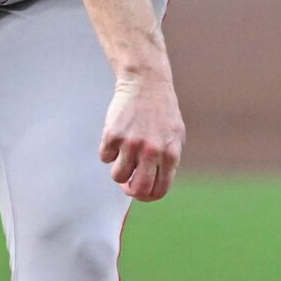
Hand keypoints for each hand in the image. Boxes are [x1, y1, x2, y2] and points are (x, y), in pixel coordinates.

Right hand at [99, 74, 184, 201]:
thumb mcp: (175, 136)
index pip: (159, 190)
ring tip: (123, 154)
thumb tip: (154, 187)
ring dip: (118, 170)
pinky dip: (108, 151)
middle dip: (130, 191)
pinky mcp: (112, 134)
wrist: (146, 83)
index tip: (140, 192)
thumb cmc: (162, 112)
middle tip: (127, 184)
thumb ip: (168, 161)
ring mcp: (131, 143)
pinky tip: (116, 136)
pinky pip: (105, 157)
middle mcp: (152, 151)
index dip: (148, 196)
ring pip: (117, 176)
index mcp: (170, 154)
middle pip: (137, 190)